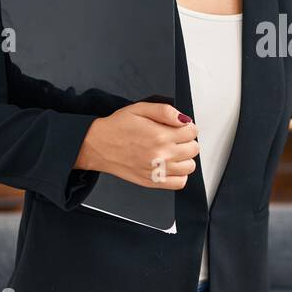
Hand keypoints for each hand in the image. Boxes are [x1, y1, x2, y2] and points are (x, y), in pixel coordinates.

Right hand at [76, 102, 199, 189]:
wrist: (97, 145)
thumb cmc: (116, 127)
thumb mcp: (140, 109)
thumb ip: (165, 111)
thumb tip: (183, 119)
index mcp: (160, 135)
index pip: (192, 132)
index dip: (187, 127)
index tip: (180, 127)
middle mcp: (161, 155)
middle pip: (193, 149)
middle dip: (187, 141)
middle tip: (174, 138)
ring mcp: (158, 170)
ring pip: (190, 166)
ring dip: (185, 158)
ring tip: (173, 151)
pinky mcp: (152, 182)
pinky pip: (179, 182)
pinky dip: (179, 174)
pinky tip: (171, 166)